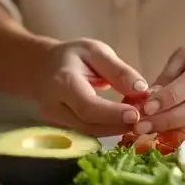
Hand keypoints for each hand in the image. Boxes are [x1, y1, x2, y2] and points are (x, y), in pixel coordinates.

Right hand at [33, 39, 147, 136]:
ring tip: (137, 120)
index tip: (136, 114)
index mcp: (62, 82)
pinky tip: (122, 122)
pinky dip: (107, 129)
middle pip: (88, 124)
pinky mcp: (62, 128)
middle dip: (118, 124)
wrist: (41, 67)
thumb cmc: (71, 56)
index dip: (112, 114)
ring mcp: (56, 120)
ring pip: (89, 132)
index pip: (88, 105)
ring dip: (115, 129)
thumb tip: (142, 90)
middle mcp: (54, 106)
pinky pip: (87, 132)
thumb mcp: (95, 51)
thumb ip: (118, 70)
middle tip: (143, 119)